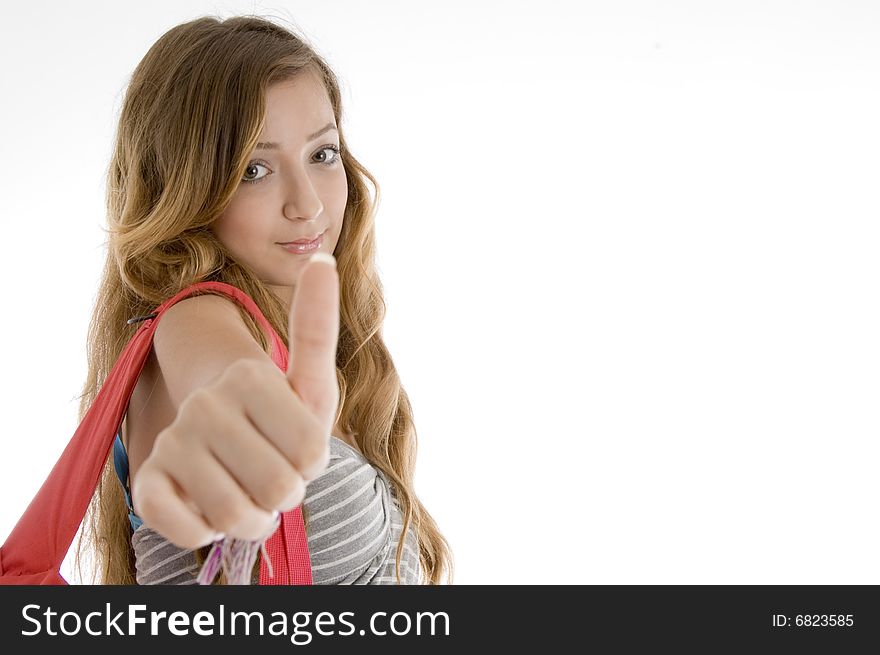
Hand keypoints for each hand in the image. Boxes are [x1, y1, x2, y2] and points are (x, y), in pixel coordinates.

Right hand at [132, 255, 339, 548]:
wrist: (221, 445)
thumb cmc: (279, 419)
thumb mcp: (311, 382)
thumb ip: (316, 326)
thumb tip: (323, 259)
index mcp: (250, 375)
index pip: (311, 454)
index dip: (313, 463)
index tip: (299, 448)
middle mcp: (206, 403)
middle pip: (279, 488)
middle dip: (285, 493)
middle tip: (272, 473)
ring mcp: (173, 442)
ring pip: (237, 516)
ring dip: (252, 518)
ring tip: (246, 491)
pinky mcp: (148, 484)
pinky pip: (188, 530)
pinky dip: (209, 532)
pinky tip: (207, 507)